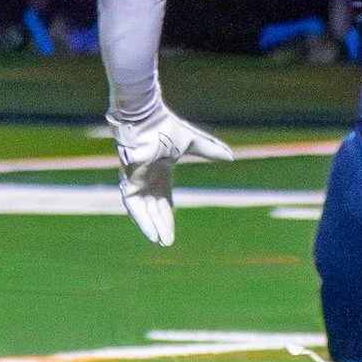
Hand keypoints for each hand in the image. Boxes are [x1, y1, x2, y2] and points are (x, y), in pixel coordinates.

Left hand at [111, 108, 233, 244]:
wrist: (146, 118)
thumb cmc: (165, 126)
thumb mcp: (193, 142)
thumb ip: (210, 150)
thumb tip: (231, 156)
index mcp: (160, 173)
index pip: (164, 200)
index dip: (167, 215)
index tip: (171, 231)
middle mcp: (148, 180)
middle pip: (154, 209)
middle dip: (161, 226)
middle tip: (167, 243)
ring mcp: (137, 181)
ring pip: (143, 211)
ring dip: (151, 226)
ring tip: (160, 242)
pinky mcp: (129, 181)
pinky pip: (134, 205)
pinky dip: (141, 219)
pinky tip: (150, 232)